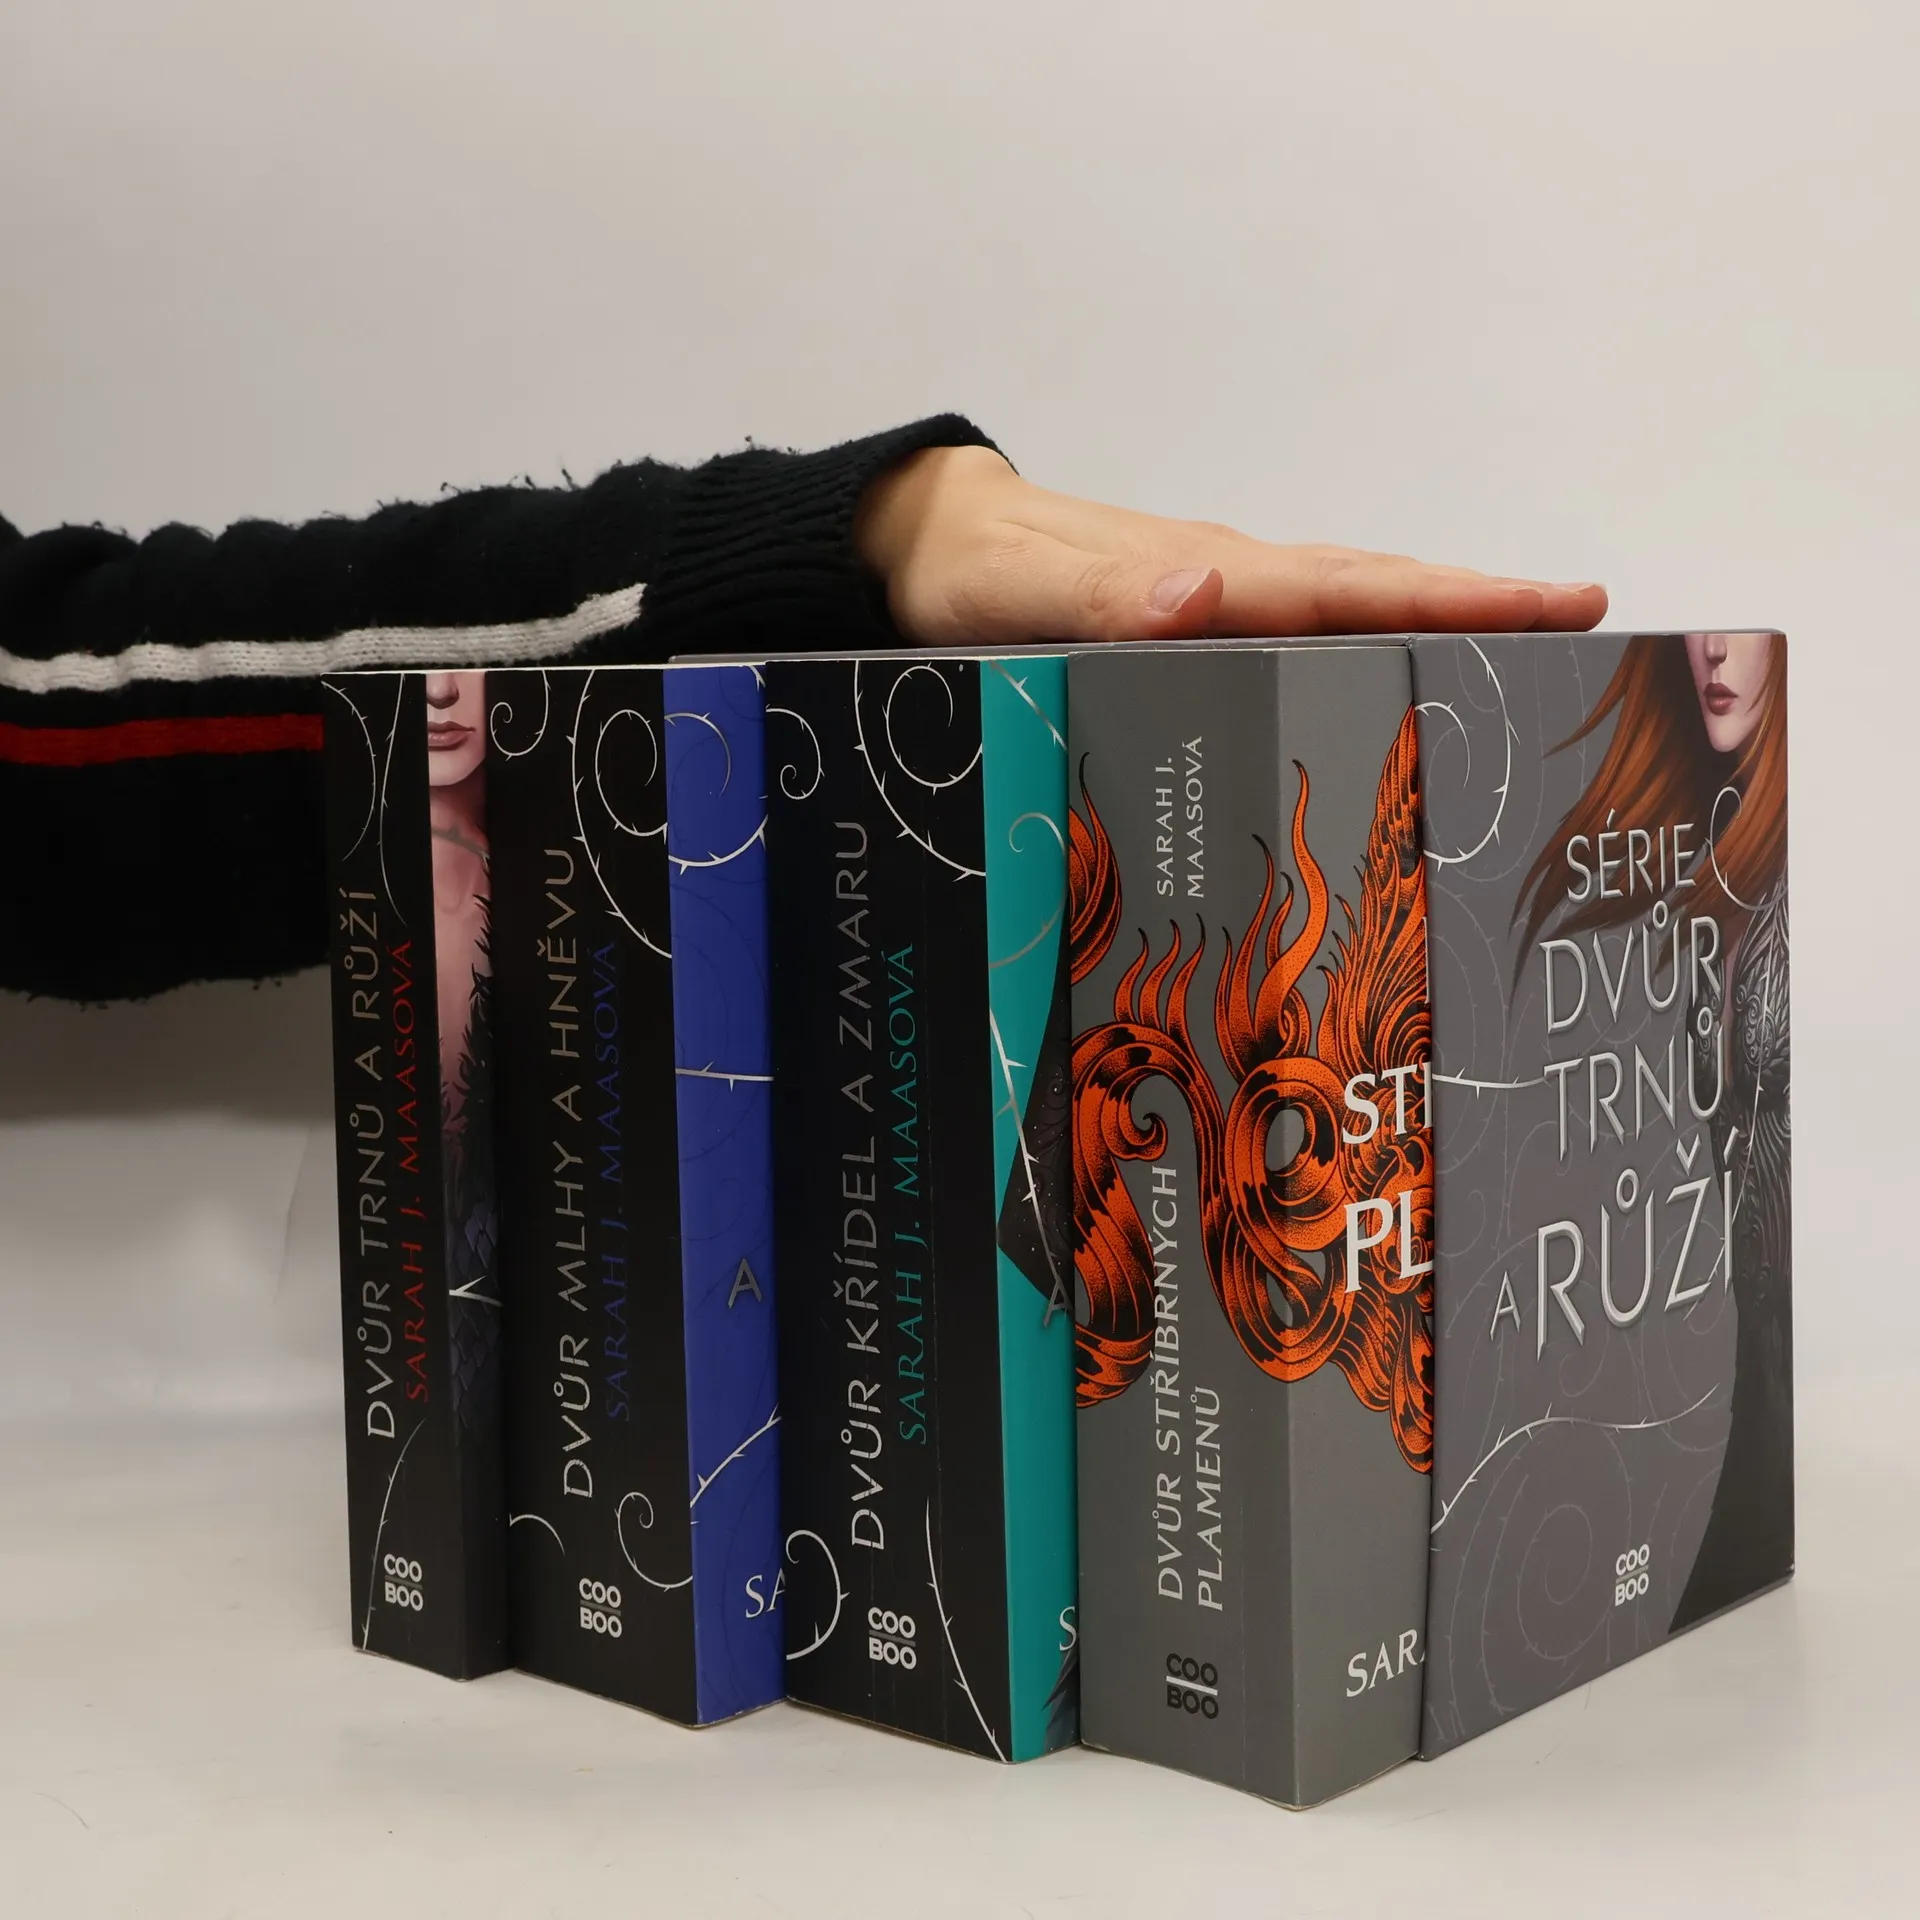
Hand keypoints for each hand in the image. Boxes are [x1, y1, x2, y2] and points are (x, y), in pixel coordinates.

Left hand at [856, 445, 1606, 643]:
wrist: (921, 539)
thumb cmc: (963, 570)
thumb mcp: (1014, 591)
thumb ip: (1102, 593)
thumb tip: (1205, 589)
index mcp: (1201, 571)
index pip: (1342, 588)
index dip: (1447, 601)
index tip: (1548, 606)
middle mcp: (1223, 575)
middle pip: (1372, 586)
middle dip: (1480, 602)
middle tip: (1588, 617)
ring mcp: (1214, 592)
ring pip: (1347, 602)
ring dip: (1437, 618)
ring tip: (1527, 641)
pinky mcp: (1194, 614)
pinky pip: (1301, 624)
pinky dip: (1366, 637)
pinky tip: (1393, 668)